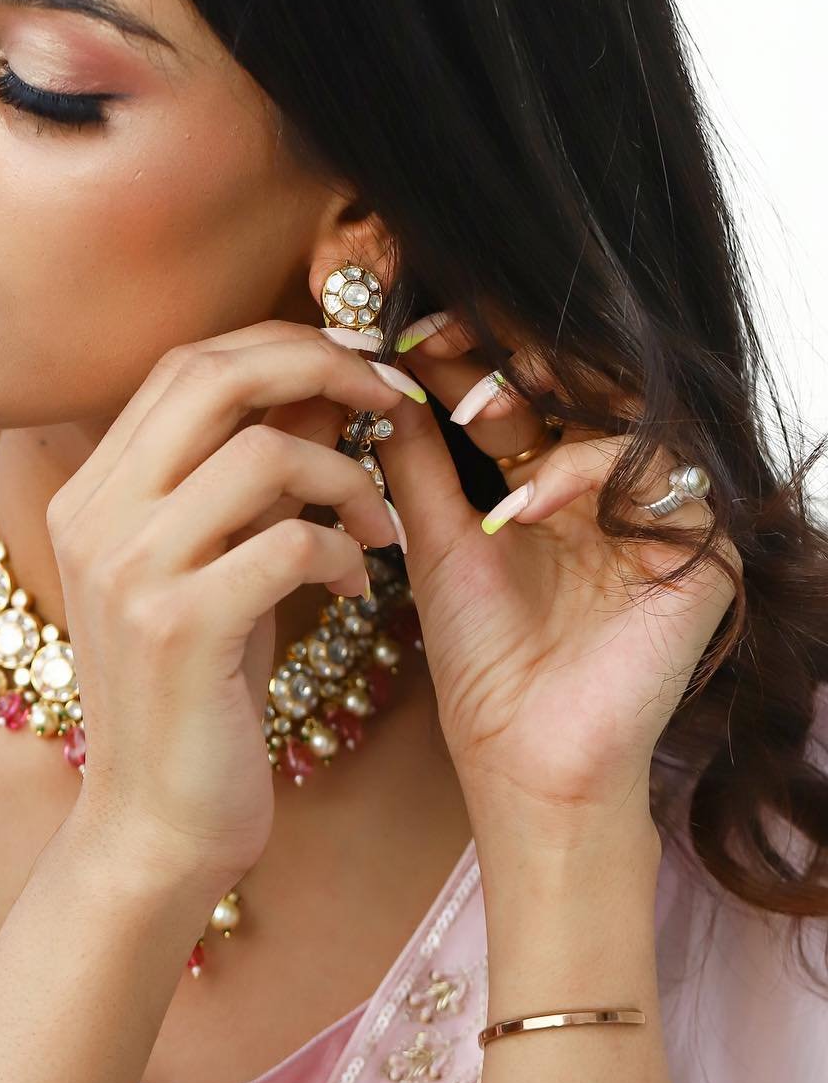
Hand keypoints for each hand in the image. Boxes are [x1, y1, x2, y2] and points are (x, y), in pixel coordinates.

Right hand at [46, 320, 418, 896]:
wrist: (156, 825)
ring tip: (377, 523)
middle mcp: (94, 516)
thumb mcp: (216, 564)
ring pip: (263, 452)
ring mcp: (128, 569)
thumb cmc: (198, 691)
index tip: (354, 368)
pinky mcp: (178, 626)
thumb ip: (252, 476)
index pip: (185, 364)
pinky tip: (358, 584)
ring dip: (348, 476)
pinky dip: (345, 550)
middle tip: (387, 399)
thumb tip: (328, 382)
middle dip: (319, 366)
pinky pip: (290, 540)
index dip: (279, 345)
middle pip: (212, 377)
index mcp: (92, 491)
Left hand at [382, 313, 741, 845]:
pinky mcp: (701, 550)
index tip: (407, 330)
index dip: (469, 352)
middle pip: (579, 381)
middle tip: (447, 336)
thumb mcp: (433, 536)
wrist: (522, 752)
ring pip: (626, 409)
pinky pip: (658, 478)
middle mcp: (610, 487)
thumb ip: (416, 454)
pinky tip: (520, 505)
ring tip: (481, 411)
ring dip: (549, 398)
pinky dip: (584, 477)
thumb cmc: (481, 656)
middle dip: (511, 351)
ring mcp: (658, 514)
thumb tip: (380, 373)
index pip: (520, 388)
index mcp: (550, 477)